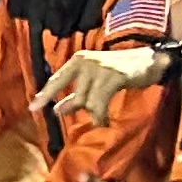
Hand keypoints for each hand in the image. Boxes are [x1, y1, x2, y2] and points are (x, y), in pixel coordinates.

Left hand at [41, 44, 165, 119]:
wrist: (149, 62)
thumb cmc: (119, 72)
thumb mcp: (94, 82)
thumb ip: (76, 95)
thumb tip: (57, 110)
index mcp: (77, 60)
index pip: (56, 79)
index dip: (45, 95)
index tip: (32, 108)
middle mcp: (85, 61)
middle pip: (77, 96)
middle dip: (84, 107)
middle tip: (98, 114)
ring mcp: (99, 67)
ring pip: (88, 101)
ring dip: (96, 113)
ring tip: (104, 117)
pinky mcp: (113, 75)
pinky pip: (100, 103)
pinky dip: (101, 115)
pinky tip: (104, 121)